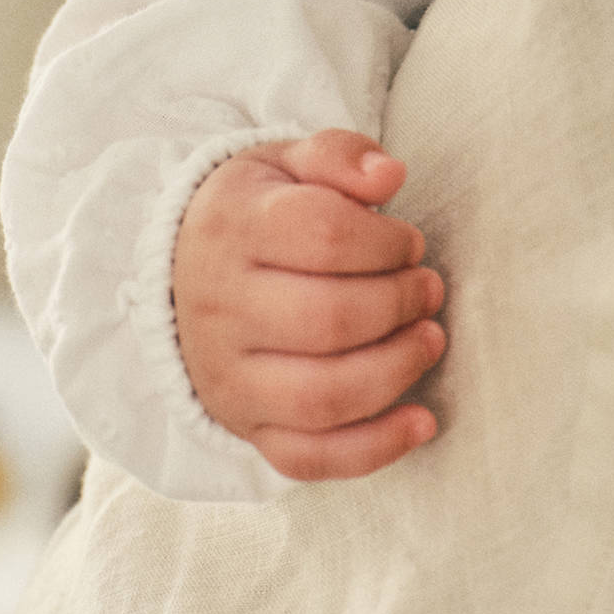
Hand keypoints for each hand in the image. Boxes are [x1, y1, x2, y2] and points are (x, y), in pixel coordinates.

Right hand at [172, 129, 445, 481]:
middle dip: (399, 305)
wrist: (183, 271)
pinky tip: (422, 422)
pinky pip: (307, 457)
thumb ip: (340, 156)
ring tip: (430, 339)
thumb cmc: (258, 212)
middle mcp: (221, 309)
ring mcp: (228, 379)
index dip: (387, 241)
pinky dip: (373, 449)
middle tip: (429, 289)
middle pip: (328, 321)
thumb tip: (391, 176)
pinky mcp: (245, 427)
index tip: (410, 242)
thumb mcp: (288, 162)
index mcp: (233, 230)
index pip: (324, 237)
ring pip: (321, 396)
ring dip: (396, 371)